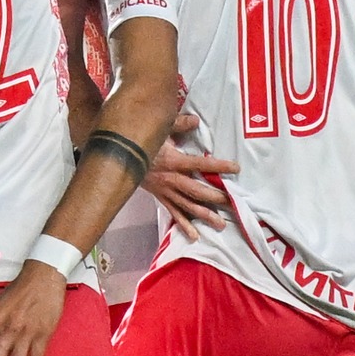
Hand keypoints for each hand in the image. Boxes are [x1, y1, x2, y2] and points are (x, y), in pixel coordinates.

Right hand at [144, 112, 237, 237]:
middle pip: (198, 190)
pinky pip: (174, 214)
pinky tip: (195, 236)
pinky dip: (184, 226)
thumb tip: (196, 119)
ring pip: (188, 206)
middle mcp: (172, 179)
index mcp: (174, 161)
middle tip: (232, 203)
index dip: (219, 166)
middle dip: (216, 197)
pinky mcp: (161, 199)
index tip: (236, 168)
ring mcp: (166, 192)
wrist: (118, 158)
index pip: (202, 164)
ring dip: (205, 215)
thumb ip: (179, 124)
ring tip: (221, 224)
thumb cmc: (141, 142)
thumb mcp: (159, 129)